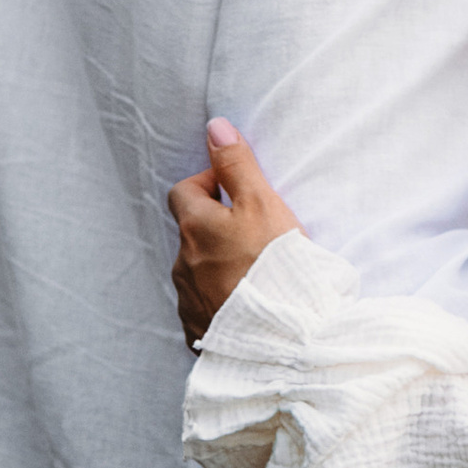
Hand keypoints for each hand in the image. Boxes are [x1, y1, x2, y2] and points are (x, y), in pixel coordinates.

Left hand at [168, 122, 303, 346]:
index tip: (238, 195)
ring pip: (197, 272)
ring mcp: (188, 301)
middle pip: (192, 234)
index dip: (209, 186)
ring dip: (219, 267)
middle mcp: (183, 264)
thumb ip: (237, 164)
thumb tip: (214, 126)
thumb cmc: (276, 267)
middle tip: (256, 237)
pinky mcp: (199, 332)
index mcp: (195, 228)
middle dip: (217, 229)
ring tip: (257, 275)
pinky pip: (204, 307)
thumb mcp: (263, 204)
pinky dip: (222, 301)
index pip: (183, 191)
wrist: (284, 340)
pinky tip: (251, 305)